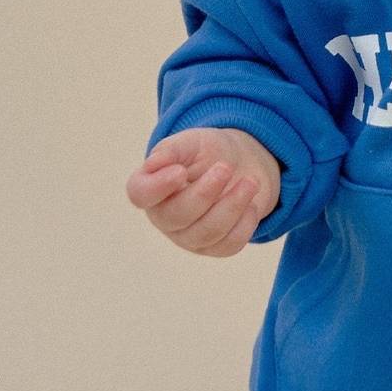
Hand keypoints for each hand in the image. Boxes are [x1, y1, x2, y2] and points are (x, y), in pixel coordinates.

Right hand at [125, 126, 282, 256]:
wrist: (242, 165)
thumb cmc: (209, 153)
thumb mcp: (192, 142)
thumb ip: (172, 149)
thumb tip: (155, 162)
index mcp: (152, 188)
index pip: (140, 194)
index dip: (157, 187)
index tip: (180, 171)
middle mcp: (165, 217)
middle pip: (176, 216)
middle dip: (205, 193)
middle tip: (226, 167)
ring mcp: (189, 237)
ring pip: (206, 232)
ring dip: (232, 205)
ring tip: (250, 181)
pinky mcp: (214, 248)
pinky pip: (229, 245)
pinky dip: (245, 223)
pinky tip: (251, 204)